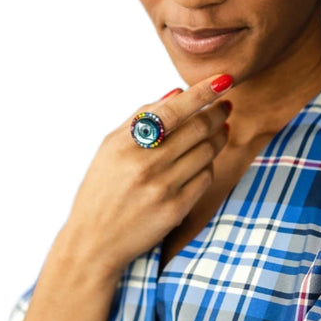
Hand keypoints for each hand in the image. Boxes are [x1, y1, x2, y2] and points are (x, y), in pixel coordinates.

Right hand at [61, 72, 232, 277]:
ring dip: (219, 136)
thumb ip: (141, 117)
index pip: (174, 110)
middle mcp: (146, 165)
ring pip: (207, 151)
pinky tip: (206, 158)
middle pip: (197, 128)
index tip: (223, 79)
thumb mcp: (110, 147)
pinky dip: (209, 163)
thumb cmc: (102, 188)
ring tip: (221, 127)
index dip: (202, 92)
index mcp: (127, 144)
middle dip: (217, 112)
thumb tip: (176, 93)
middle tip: (225, 104)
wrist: (94, 241)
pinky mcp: (176, 210)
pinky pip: (205, 177)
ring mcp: (163, 189)